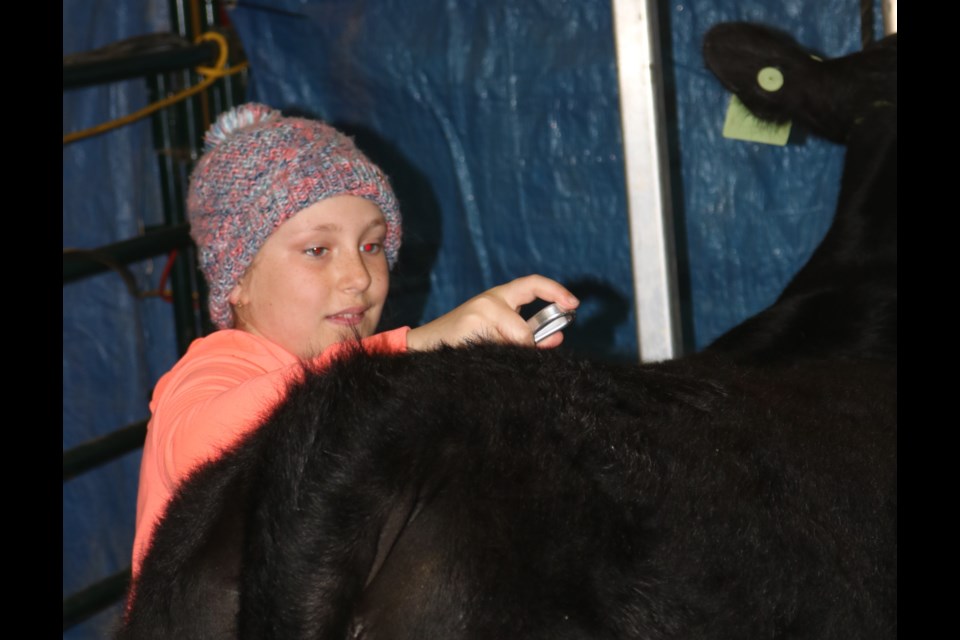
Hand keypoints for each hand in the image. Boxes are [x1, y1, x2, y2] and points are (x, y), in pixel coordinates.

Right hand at [406, 275, 578, 350]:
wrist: (422, 346)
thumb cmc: (463, 341)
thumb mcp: (498, 333)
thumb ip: (529, 335)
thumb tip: (559, 337)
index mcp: (498, 297)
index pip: (532, 284)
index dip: (556, 291)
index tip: (573, 304)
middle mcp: (489, 300)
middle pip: (523, 331)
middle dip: (522, 349)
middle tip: (513, 356)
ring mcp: (477, 313)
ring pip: (511, 343)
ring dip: (505, 356)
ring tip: (485, 356)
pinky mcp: (468, 328)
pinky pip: (496, 351)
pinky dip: (494, 360)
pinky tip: (480, 360)